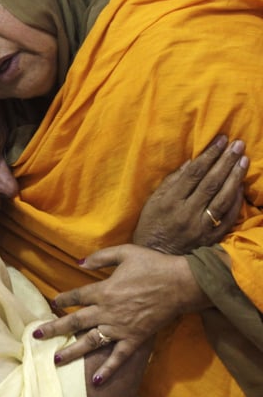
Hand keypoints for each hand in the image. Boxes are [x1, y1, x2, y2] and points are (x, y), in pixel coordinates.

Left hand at [33, 245, 209, 384]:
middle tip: (36, 335)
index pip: (75, 297)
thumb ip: (100, 257)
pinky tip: (95, 380)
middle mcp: (107, 311)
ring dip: (72, 351)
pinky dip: (107, 369)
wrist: (181, 283)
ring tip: (55, 359)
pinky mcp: (135, 338)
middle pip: (75, 322)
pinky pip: (119, 357)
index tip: (53, 303)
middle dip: (54, 328)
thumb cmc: (152, 265)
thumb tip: (78, 262)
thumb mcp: (124, 252)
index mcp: (103, 290)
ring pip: (90, 342)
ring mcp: (121, 327)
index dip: (62, 300)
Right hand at [134, 135, 247, 253]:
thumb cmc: (152, 225)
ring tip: (244, 159)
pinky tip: (241, 186)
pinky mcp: (211, 238)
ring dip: (235, 177)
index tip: (221, 140)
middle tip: (238, 144)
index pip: (193, 173)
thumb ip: (171, 182)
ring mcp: (201, 227)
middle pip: (211, 183)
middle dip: (225, 161)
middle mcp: (186, 213)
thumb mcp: (153, 202)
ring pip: (223, 198)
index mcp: (170, 202)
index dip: (209, 155)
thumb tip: (192, 163)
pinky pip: (228, 217)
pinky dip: (236, 200)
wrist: (157, 257)